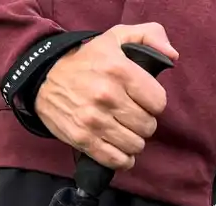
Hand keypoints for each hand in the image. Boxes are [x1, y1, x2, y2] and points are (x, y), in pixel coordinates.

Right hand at [34, 23, 178, 170]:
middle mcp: (107, 96)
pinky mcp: (83, 139)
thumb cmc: (86, 60)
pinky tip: (119, 149)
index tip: (143, 99)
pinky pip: (117, 161)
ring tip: (124, 129)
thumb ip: (150, 36)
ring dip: (133, 140)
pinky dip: (123, 159)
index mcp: (119, 70)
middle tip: (131, 115)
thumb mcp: (116, 36)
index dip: (154, 102)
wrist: (43, 78)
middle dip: (144, 122)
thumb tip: (172, 56)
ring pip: (135, 145)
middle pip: (148, 126)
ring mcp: (94, 120)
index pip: (158, 101)